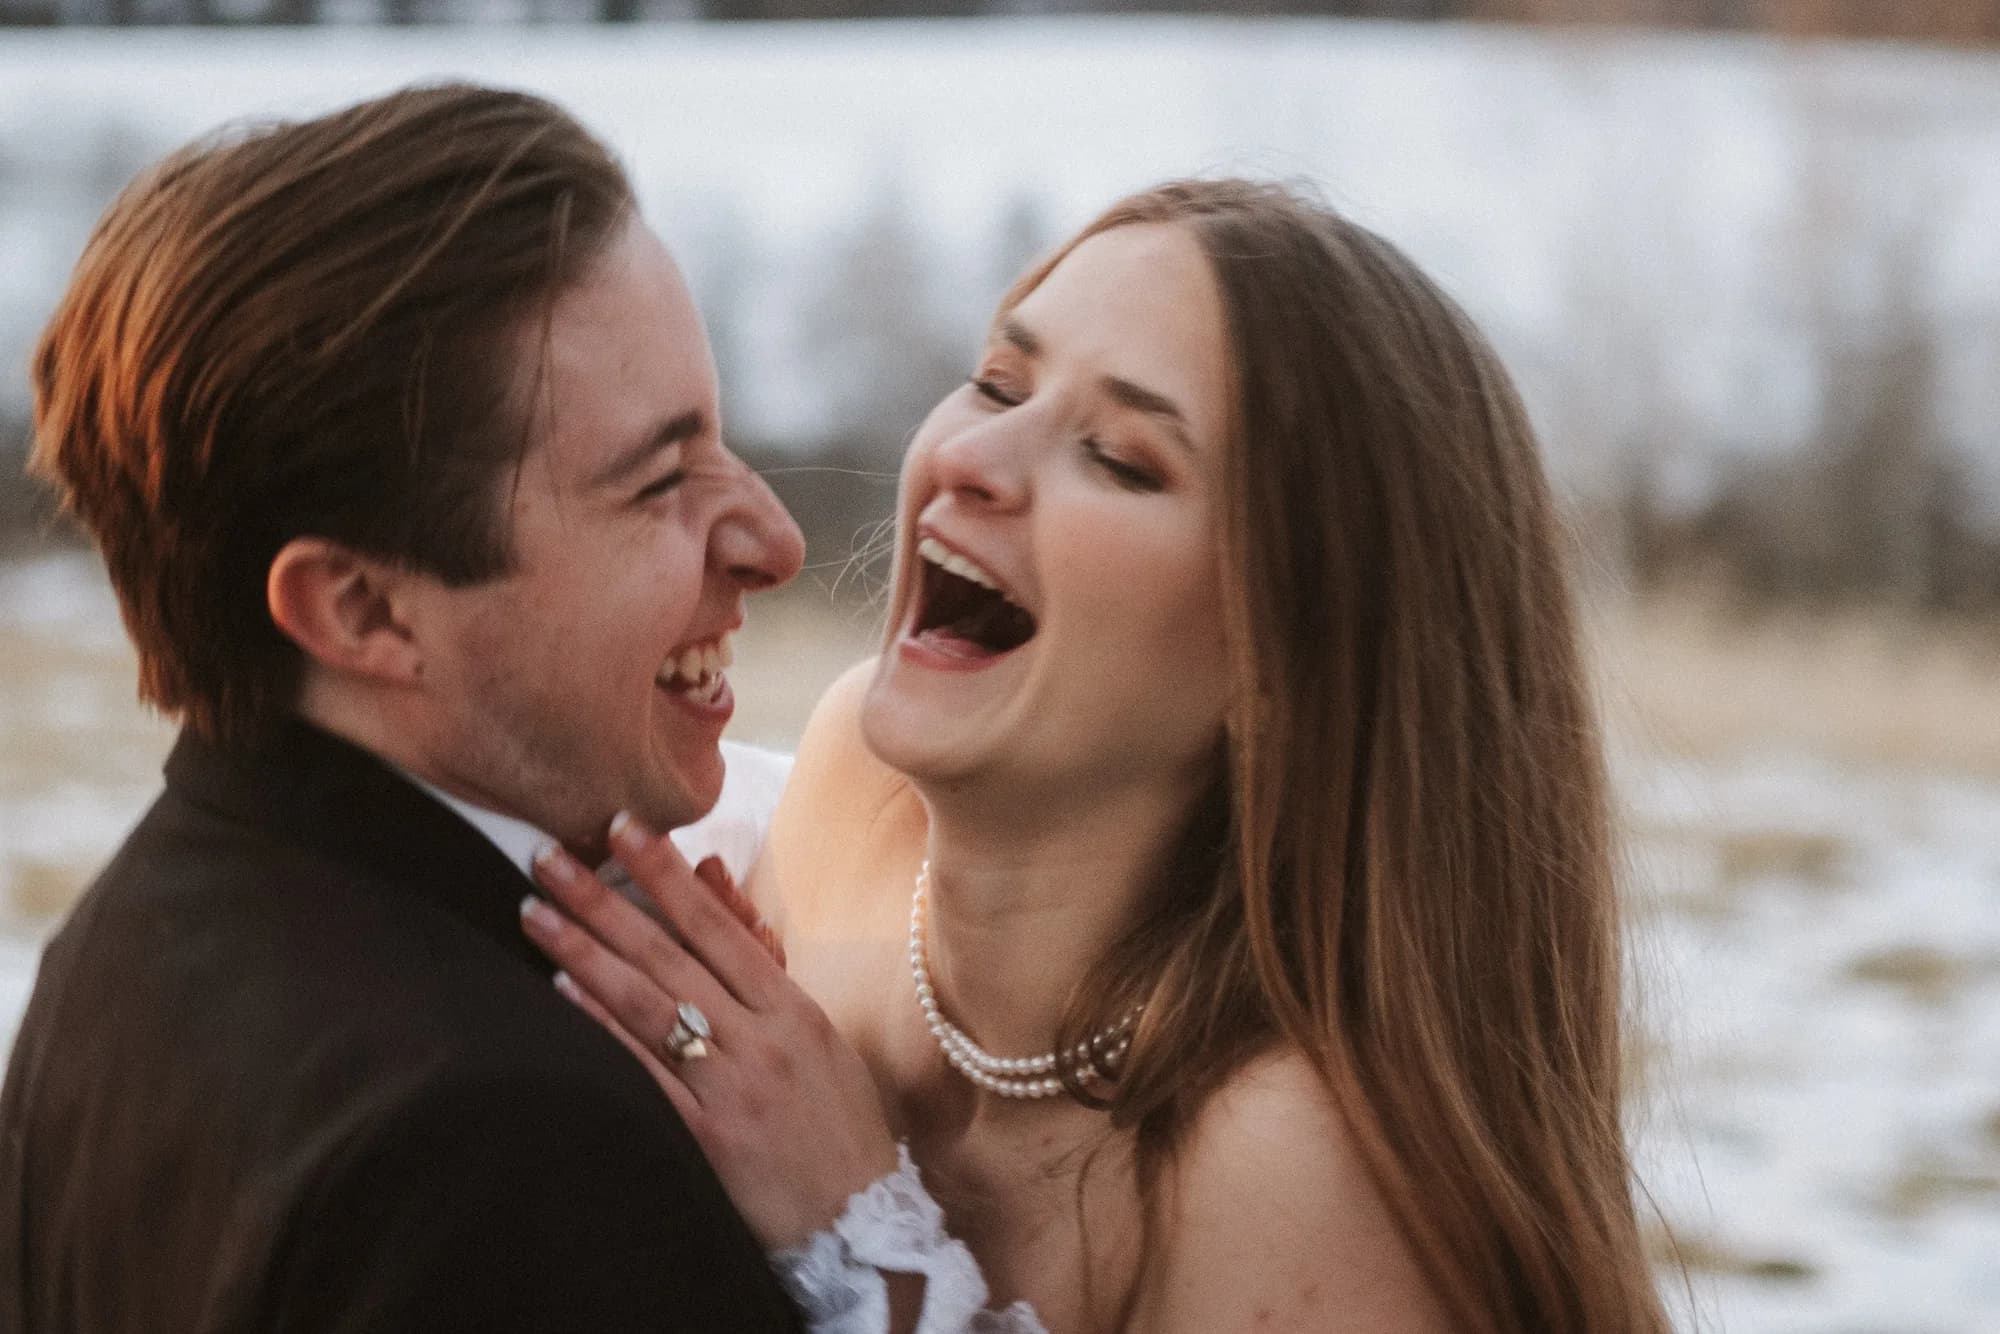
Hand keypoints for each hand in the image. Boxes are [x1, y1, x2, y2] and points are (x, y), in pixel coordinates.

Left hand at [520, 814, 899, 1250]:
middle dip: (604, 899)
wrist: (858, 1223)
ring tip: (535, 912)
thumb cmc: (836, 1125)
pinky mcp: (705, 1139)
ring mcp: (732, 1089)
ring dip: (586, 953)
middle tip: (548, 855)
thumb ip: (763, 963)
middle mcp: (761, 1040)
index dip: (666, 873)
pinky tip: (563, 995)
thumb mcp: (816, 1037)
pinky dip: (603, 1030)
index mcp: (792, 1010)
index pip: (717, 926)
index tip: (622, 827)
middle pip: (670, 956)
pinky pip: (646, 1074)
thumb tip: (718, 885)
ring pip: (650, 1006)